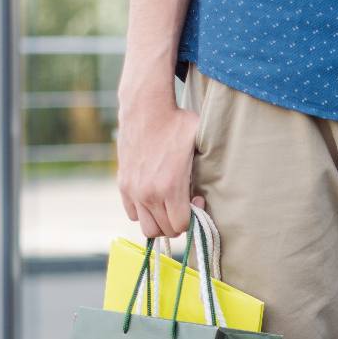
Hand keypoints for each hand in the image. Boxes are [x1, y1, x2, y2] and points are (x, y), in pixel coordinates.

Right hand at [115, 96, 199, 238]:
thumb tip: (213, 187)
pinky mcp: (123, 184)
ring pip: (147, 228)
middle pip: (165, 231)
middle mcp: (149, 193)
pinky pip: (132, 213)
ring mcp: (133, 190)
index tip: (197, 199)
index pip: (181, 226)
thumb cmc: (177, 124)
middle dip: (178, 223)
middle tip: (185, 204)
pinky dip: (143, 213)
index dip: (193, 218)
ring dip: (160, 222)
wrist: (146, 108)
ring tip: (169, 206)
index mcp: (170, 187)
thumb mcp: (200, 145)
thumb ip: (205, 172)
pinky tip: (154, 198)